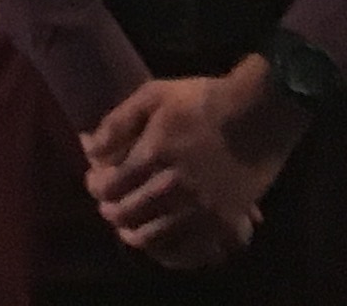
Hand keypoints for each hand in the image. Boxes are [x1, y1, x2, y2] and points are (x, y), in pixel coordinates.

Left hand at [83, 62, 301, 264]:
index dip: (96, 186)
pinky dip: (169, 252)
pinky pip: (190, 251)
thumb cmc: (203, 100)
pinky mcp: (223, 223)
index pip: (110, 186)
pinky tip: (161, 245)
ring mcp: (200, 209)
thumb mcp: (154, 95)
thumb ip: (118, 122)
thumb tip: (88, 147)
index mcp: (154, 154)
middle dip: (111, 210)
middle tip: (108, 205)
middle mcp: (174, 187)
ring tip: (128, 227)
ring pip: (154, 237)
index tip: (95, 181)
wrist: (258, 115)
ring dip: (134, 233)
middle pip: (128, 213)